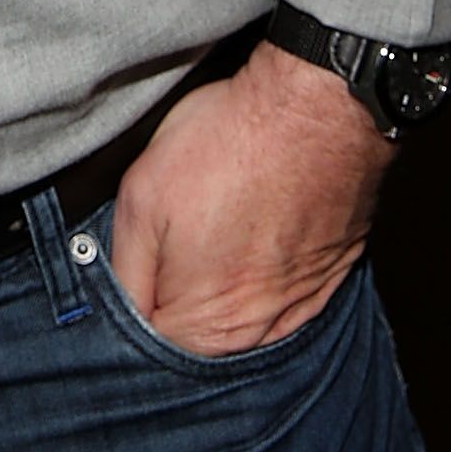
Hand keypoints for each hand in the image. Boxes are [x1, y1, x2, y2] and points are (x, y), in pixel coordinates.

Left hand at [107, 39, 393, 356]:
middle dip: (176, 289)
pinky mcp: (329, 277)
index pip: (150, 342)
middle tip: (177, 230)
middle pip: (197, 333)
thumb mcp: (139, 199)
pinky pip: (282, 292)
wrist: (315, 109)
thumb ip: (125, 272)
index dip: (133, 296)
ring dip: (223, 278)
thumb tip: (120, 308)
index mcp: (204, 328)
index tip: (140, 254)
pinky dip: (264, 266)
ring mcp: (300, 307)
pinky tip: (255, 225)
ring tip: (219, 221)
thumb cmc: (226, 146)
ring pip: (241, 314)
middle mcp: (257, 334)